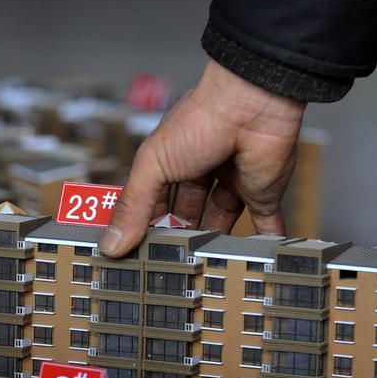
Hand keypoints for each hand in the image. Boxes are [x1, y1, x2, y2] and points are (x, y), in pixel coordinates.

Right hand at [99, 57, 305, 256]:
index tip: (135, 254)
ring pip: (220, 222)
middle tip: (167, 268)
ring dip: (213, 245)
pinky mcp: (261, 192)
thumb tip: (111, 244)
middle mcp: (202, 172)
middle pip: (187, 215)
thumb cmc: (201, 121)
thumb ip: (132, 207)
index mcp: (171, 162)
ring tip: (200, 272)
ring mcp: (232, 182)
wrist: (252, 105)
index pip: (153, 202)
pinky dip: (263, 241)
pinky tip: (255, 262)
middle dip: (178, 239)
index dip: (144, 226)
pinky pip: (266, 223)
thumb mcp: (152, 166)